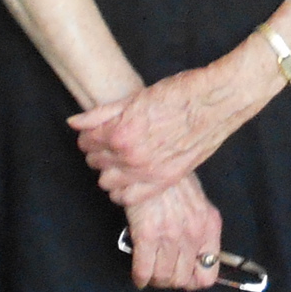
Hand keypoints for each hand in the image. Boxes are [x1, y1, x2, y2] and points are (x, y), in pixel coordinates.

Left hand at [72, 54, 265, 206]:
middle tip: (105, 145)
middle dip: (96, 153)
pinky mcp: (166, 180)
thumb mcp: (135, 98)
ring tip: (117, 160)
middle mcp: (132, 156)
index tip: (93, 134)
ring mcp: (149, 171)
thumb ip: (101, 113)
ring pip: (109, 183)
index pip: (87, 142)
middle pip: (96, 163)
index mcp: (121, 132)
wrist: (215, 101)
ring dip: (108, 172)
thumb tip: (74, 122)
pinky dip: (123, 191)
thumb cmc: (179, 93)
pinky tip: (127, 179)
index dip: (87, 136)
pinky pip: (131, 198)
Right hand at [124, 177, 223, 291]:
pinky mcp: (146, 235)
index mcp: (209, 226)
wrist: (151, 162)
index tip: (184, 275)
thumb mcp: (198, 202)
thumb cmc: (173, 180)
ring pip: (164, 278)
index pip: (208, 275)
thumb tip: (195, 256)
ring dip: (155, 279)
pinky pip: (144, 270)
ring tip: (151, 271)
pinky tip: (139, 276)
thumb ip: (200, 228)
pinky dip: (140, 278)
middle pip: (182, 280)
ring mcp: (170, 236)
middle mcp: (193, 234)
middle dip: (171, 280)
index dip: (194, 280)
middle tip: (163, 272)